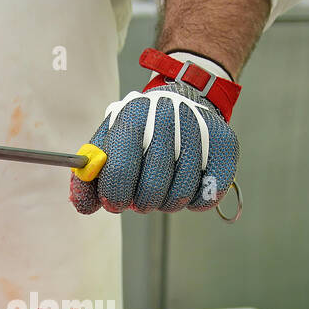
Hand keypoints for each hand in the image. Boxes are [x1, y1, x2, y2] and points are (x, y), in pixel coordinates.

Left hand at [69, 80, 237, 214]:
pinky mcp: (226, 146)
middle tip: (140, 199)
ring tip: (162, 190)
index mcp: (133, 114)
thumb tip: (83, 206)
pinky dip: (194, 202)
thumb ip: (90, 176)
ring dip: (167, 203)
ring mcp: (200, 129)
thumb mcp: (108, 145)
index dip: (115, 193)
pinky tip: (187, 186)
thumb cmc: (139, 133)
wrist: (183, 101)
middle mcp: (168, 115)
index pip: (120, 167)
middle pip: (152, 186)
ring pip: (180, 195)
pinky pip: (208, 196)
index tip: (114, 203)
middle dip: (142, 202)